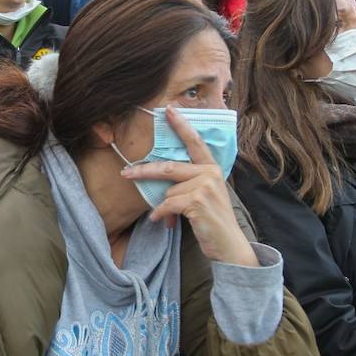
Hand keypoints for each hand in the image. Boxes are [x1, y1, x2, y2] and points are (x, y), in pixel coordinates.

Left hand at [121, 106, 254, 265]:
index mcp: (212, 168)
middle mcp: (210, 173)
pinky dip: (161, 214)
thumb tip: (162, 181)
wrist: (229, 245)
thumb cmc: (212, 220)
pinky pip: (168, 204)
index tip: (168, 110)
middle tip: (126, 173)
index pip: (194, 142)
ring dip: (164, 206)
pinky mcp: (198, 201)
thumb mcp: (205, 195)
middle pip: (169, 167)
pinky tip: (162, 221)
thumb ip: (190, 182)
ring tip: (168, 217)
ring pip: (169, 190)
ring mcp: (205, 186)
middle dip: (145, 171)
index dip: (181, 125)